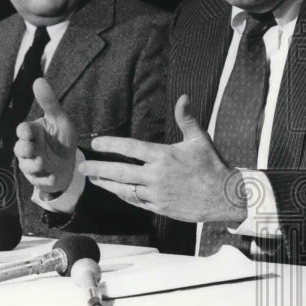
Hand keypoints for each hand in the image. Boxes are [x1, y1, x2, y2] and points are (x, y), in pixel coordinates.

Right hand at [14, 78, 76, 195]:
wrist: (71, 163)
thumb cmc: (62, 139)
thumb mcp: (60, 119)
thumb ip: (50, 103)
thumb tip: (38, 80)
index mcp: (33, 133)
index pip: (23, 130)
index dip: (24, 131)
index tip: (27, 131)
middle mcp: (29, 148)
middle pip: (20, 148)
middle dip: (25, 148)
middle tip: (30, 147)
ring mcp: (32, 165)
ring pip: (27, 165)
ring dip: (34, 164)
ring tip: (41, 162)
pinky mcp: (40, 179)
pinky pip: (40, 181)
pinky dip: (46, 179)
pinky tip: (53, 177)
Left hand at [78, 94, 248, 223]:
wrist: (224, 196)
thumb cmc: (212, 165)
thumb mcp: (200, 139)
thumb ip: (186, 119)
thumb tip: (183, 97)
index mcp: (164, 156)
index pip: (130, 148)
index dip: (110, 145)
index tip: (95, 144)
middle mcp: (157, 175)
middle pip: (120, 172)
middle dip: (98, 168)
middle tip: (82, 167)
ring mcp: (157, 193)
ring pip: (124, 189)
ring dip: (107, 184)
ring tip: (93, 179)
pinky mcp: (160, 207)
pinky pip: (136, 201)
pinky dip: (124, 195)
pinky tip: (116, 191)